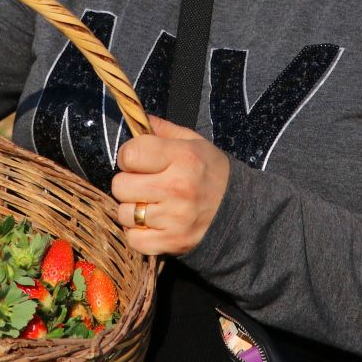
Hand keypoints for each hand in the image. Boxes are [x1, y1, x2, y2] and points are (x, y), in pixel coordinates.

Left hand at [111, 118, 229, 255]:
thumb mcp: (194, 143)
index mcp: (182, 158)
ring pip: (124, 214)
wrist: (240, 211)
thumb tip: (136, 118)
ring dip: (132, 209)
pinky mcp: (172, 242)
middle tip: (145, 184)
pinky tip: (152, 224)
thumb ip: (163, 130)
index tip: (138, 161)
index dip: (128, 157)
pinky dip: (138, 233)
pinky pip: (134, 240)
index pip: (129, 154)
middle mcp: (177, 187)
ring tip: (150, 204)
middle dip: (128, 183)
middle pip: (120, 185)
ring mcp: (174, 218)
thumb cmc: (211, 173)